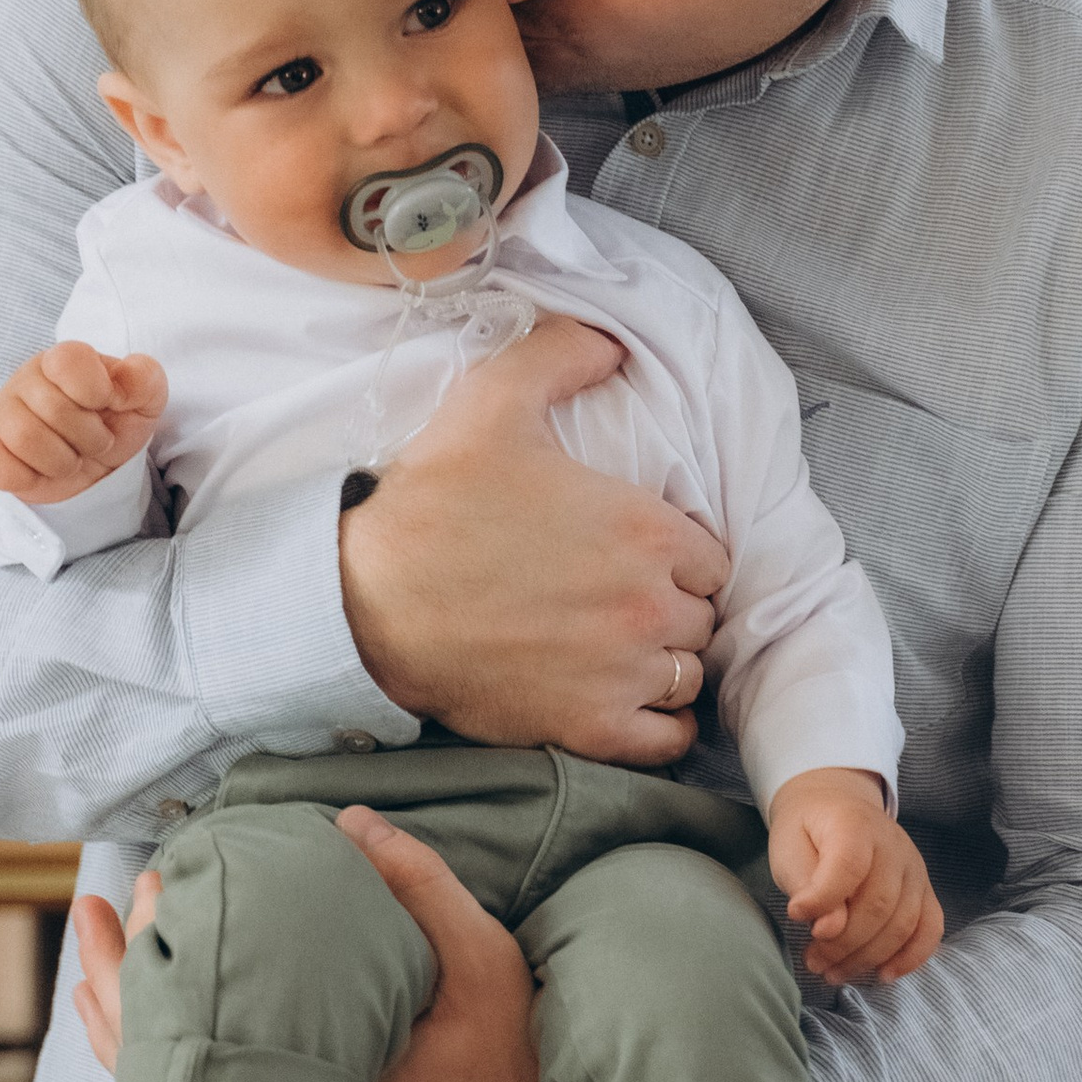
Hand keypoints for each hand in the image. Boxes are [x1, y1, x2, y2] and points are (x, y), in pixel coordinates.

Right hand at [0, 343, 167, 500]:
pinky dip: (26, 477)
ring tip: (70, 458)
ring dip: (63, 461)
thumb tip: (119, 386)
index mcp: (61, 360)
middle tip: (94, 441)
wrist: (95, 469)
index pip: (69, 360)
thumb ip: (144, 378)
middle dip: (90, 438)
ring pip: (26, 438)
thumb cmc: (113, 424)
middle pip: (55, 409)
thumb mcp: (144, 400)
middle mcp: (25, 381)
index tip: (105, 404)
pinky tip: (40, 471)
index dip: (96, 391)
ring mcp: (1, 415)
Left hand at [70, 823, 580, 1081]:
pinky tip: (137, 1020)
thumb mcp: (486, 966)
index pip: (210, 1008)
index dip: (166, 943)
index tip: (156, 882)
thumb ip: (425, 889)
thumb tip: (354, 823)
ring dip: (128, 1018)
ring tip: (94, 953)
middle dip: (130, 972)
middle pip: (167, 1053)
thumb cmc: (514, 1068)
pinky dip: (161, 1062)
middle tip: (116, 902)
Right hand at [338, 318, 727, 765]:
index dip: (680, 556)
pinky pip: (667, 739)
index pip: (712, 556)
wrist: (368, 604)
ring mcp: (623, 671)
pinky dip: (659, 724)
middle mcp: (648, 603)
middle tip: (624, 601)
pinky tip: (628, 701)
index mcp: (644, 528)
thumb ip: (561, 356)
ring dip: (666, 663)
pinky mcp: (590, 727)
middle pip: (704, 616)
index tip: (642, 558)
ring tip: (623, 651)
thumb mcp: (491, 403)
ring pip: (689, 674)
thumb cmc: (431, 506)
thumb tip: (611, 342)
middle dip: (673, 607)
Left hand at [766, 772, 943, 986]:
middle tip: (812, 961)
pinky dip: (911, 957)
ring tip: (833, 972)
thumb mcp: (790, 849)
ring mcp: (914, 868)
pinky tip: (883, 974)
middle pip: (878, 905)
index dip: (824, 899)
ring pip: (903, 924)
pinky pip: (931, 927)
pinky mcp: (924, 889)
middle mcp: (894, 845)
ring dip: (867, 957)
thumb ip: (807, 885)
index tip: (796, 915)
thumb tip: (829, 927)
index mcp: (856, 825)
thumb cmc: (807, 833)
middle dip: (842, 944)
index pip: (849, 867)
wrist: (833, 807)